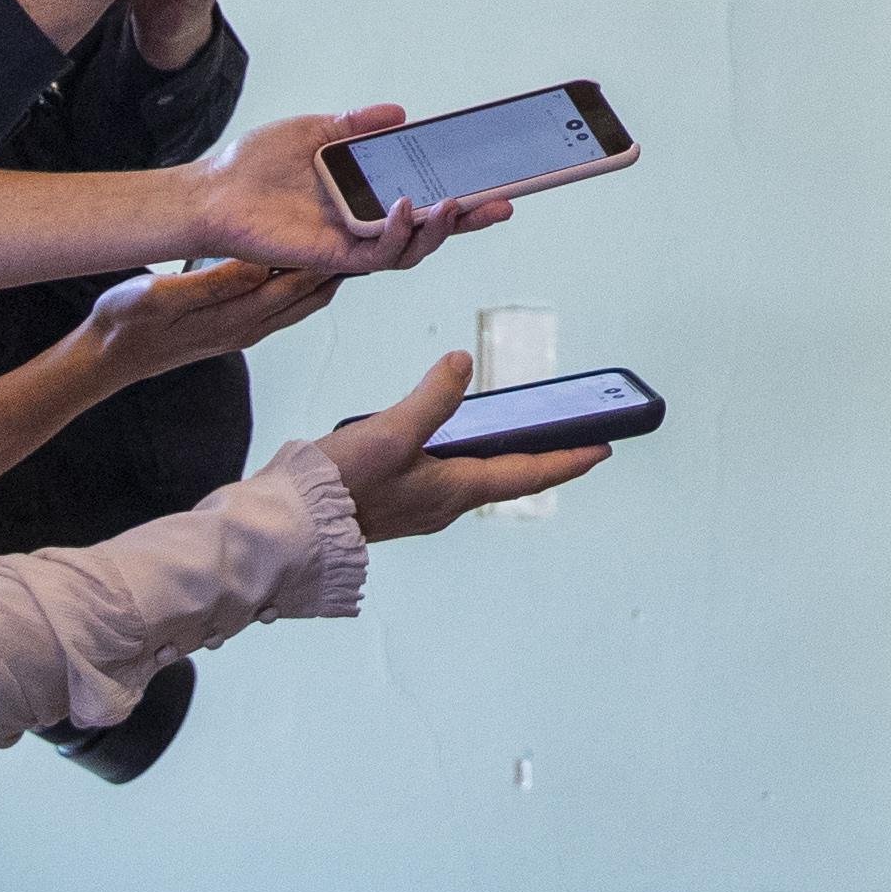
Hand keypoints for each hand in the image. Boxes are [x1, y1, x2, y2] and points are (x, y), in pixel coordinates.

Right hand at [74, 256, 338, 393]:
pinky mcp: (234, 328)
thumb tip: (258, 266)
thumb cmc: (127, 323)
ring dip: (325, 271)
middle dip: (343, 264)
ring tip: (347, 235)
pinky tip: (301, 256)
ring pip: (302, 300)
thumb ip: (210, 284)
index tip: (357, 232)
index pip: (298, 285)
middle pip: (312, 293)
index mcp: (236, 318)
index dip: (333, 259)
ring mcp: (244, 330)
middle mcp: (249, 328)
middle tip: (366, 229)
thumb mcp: (161, 297)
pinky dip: (301, 280)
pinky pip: (282, 303)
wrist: (107, 356)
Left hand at [187, 106, 510, 276]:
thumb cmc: (254, 164)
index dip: (462, 192)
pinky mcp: (331, 256)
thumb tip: (400, 113)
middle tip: (504, 203)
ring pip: (413, 249)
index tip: (498, 179)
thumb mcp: (316, 129)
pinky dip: (398, 231)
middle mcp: (364, 222)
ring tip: (457, 202)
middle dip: (472, 219)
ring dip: (441, 229)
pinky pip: (376, 255)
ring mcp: (351, 243)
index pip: (424, 196)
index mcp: (365, 194)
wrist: (212, 191)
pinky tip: (406, 206)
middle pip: (431, 229)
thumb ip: (357, 124)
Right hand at [308, 350, 608, 542]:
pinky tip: (450, 436)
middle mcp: (445, 503)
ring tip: (523, 430)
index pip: (528, 473)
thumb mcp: (391, 432)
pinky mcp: (395, 503)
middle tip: (571, 434)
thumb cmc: (340, 485)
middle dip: (542, 455)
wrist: (286, 528)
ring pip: (475, 476)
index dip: (568, 458)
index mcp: (456, 490)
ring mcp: (420, 506)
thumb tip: (463, 363)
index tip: (604, 448)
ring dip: (503, 455)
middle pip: (507, 476)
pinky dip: (464, 456)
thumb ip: (432, 397)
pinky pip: (444, 476)